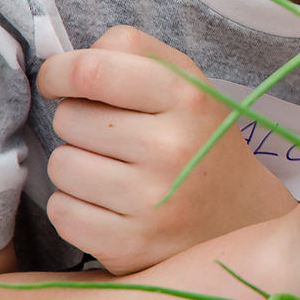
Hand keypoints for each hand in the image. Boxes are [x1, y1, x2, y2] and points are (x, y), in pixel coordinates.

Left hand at [37, 26, 296, 274]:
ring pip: (61, 166)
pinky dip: (76, 208)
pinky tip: (110, 207)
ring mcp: (152, 202)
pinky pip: (62, 212)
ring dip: (76, 167)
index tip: (58, 82)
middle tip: (113, 138)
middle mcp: (172, 149)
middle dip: (80, 123)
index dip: (59, 72)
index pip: (92, 69)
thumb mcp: (186, 82)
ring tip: (115, 174)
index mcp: (188, 98)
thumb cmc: (198, 140)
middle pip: (70, 118)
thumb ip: (132, 53)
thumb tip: (64, 66)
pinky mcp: (130, 246)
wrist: (240, 219)